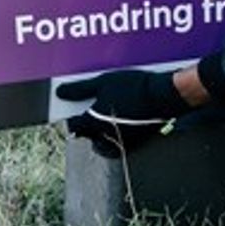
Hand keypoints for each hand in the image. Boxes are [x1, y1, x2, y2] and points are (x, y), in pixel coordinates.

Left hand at [56, 68, 193, 156]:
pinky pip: (120, 142)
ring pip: (104, 142)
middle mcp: (105, 135)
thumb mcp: (103, 82)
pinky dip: (117, 134)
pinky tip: (122, 121)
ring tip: (106, 119)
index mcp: (94, 122)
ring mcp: (121, 140)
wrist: (163, 96)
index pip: (75, 124)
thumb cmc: (133, 87)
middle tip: (91, 113)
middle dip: (87, 127)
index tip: (74, 109)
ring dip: (101, 133)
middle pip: (89, 136)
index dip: (73, 116)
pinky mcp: (136, 142)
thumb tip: (61, 93)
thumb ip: (80, 90)